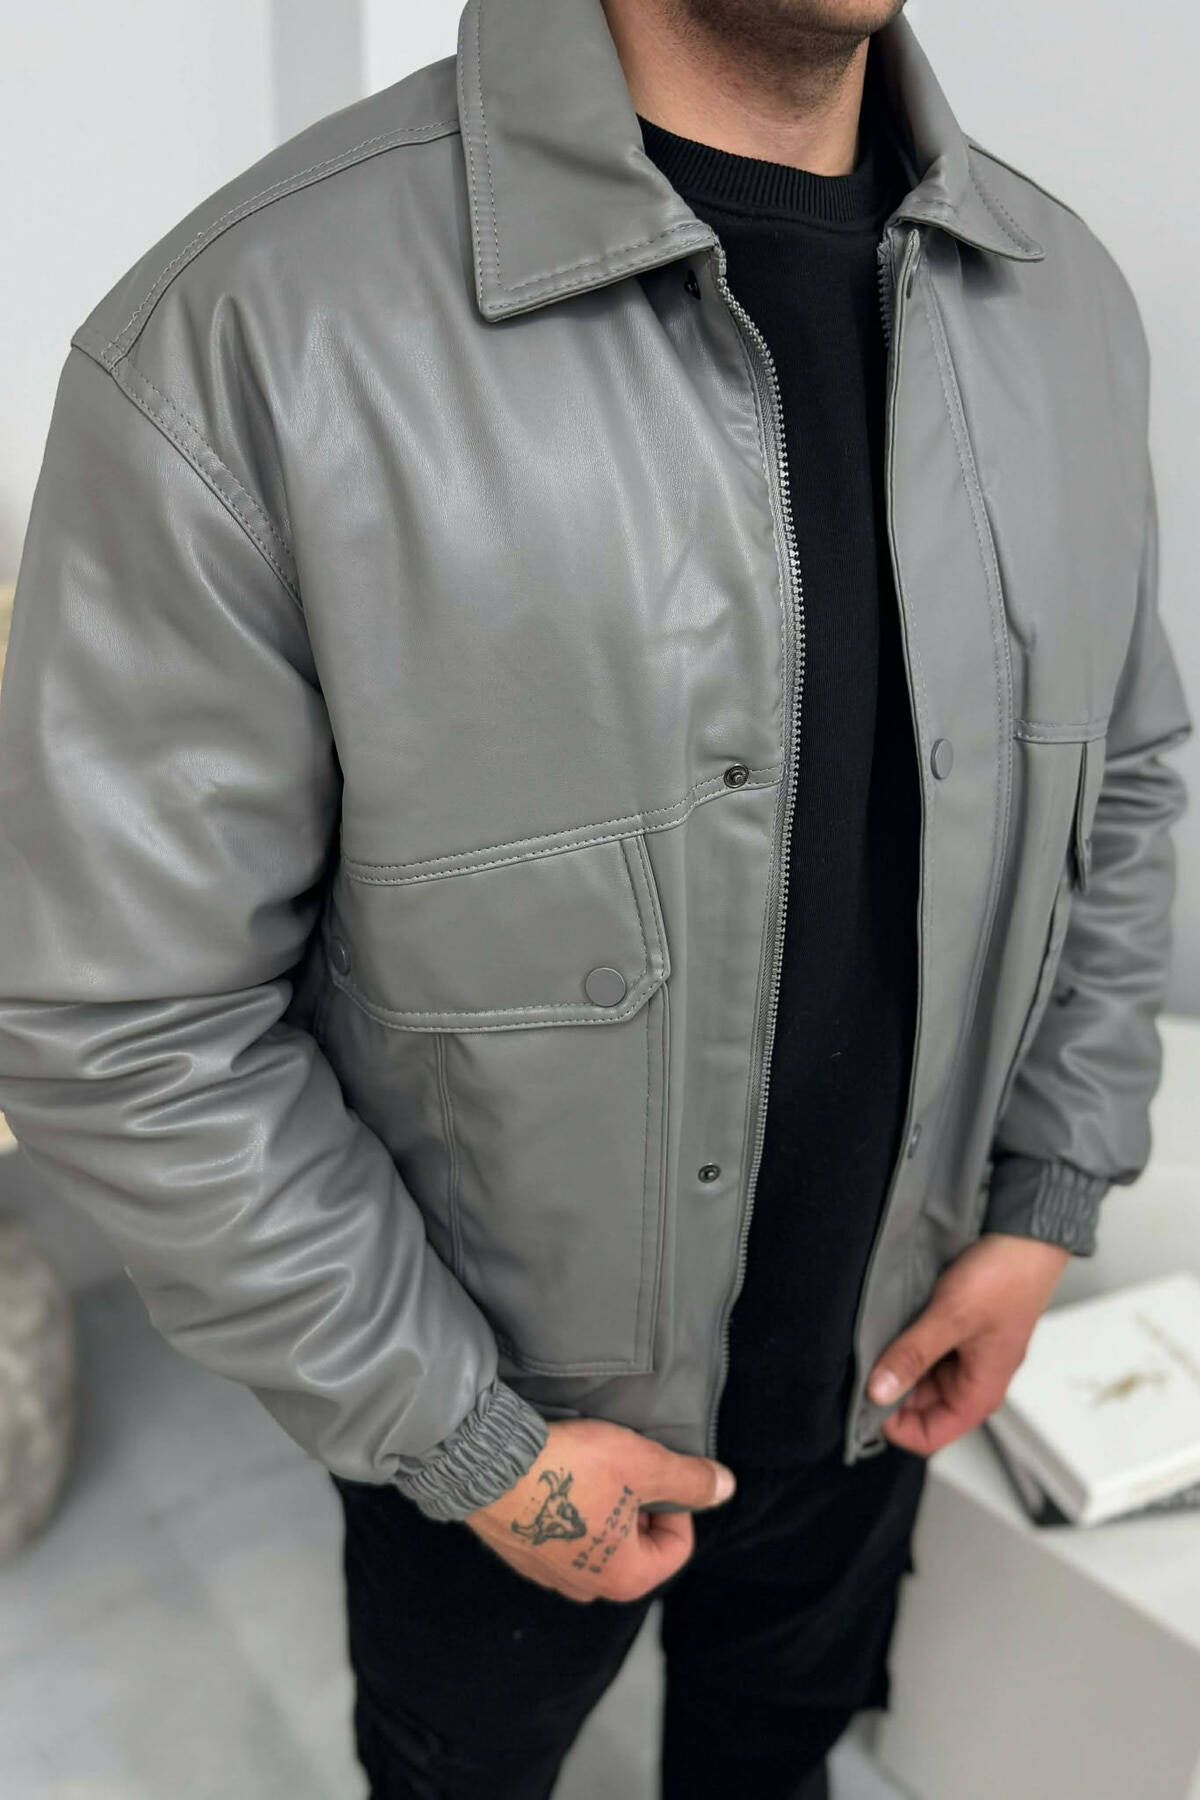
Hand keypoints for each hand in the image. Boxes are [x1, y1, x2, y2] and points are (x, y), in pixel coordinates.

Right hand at [462, 1417, 735, 1604]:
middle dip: (637, 1505)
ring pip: (597, 1538)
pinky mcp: (519, 1553)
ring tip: (588, 1469)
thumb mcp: (644, 1464)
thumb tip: (725, 1487)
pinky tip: (557, 1477)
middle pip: (637, 1545)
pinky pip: (559, 1534)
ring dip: (601, 1506)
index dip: (675, 1502)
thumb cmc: (572, 1469)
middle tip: (622, 1467)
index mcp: (625, 1578)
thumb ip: (689, 1480)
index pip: (677, 1546)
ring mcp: (547, 1575)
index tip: (653, 1471)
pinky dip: (566, 1509)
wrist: (488, 1465)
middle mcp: (586, 1588)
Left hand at [865, 1232, 1072, 1456]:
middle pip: (920, 1408)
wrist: (1027, 1238)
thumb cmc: (1007, 1279)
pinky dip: (906, 1343)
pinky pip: (925, 1350)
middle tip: (863, 1365)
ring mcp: (965, 1355)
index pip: (929, 1437)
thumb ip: (913, 1356)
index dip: (895, 1427)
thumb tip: (879, 1392)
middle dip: (891, 1391)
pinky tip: (892, 1324)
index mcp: (979, 1393)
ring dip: (897, 1364)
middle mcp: (973, 1380)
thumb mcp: (950, 1318)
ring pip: (920, 1377)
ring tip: (877, 1340)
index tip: (865, 1402)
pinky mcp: (958, 1332)